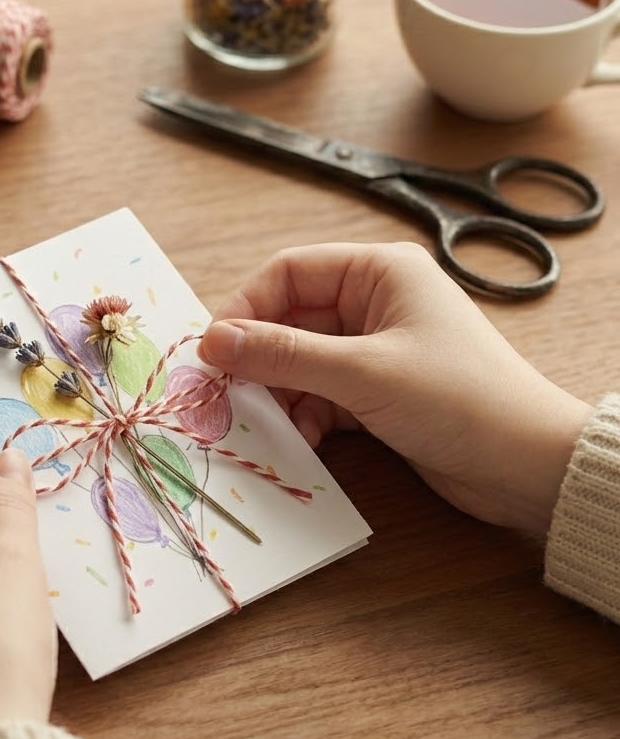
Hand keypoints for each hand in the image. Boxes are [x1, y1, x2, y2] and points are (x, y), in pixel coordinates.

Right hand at [198, 242, 591, 532]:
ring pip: (300, 362)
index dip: (246, 308)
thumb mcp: (362, 372)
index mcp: (379, 272)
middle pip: (290, 320)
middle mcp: (375, 304)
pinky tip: (302, 439)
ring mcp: (374, 350)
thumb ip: (283, 355)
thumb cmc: (459, 399)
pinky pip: (321, 395)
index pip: (289, 273)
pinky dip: (305, 416)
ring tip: (267, 422)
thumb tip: (213, 340)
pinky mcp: (376, 393)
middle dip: (259, 358)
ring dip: (280, 393)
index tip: (212, 349)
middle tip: (226, 392)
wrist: (526, 466)